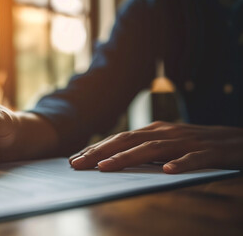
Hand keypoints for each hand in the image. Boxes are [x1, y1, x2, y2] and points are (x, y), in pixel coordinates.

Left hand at [69, 121, 242, 172]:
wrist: (237, 140)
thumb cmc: (196, 143)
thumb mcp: (166, 143)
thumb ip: (143, 148)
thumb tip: (113, 159)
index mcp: (155, 130)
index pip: (119, 138)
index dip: (96, 148)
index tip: (74, 160)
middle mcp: (166, 132)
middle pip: (128, 141)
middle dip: (100, 152)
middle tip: (77, 165)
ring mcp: (186, 141)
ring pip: (153, 149)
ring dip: (127, 158)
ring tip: (105, 167)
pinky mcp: (208, 153)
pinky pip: (193, 159)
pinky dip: (179, 164)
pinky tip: (167, 171)